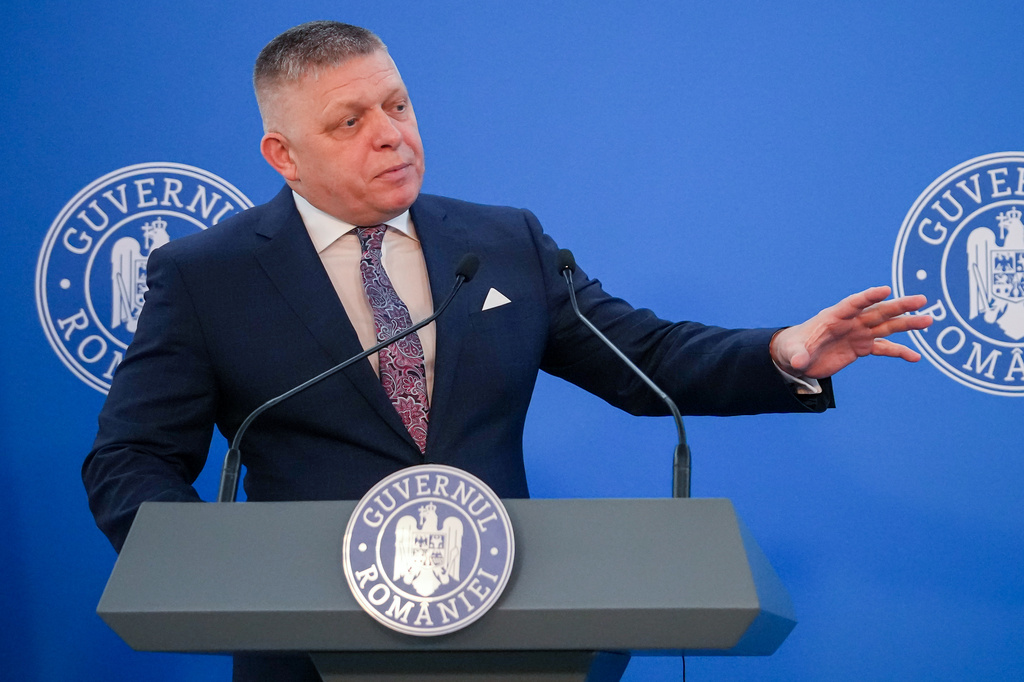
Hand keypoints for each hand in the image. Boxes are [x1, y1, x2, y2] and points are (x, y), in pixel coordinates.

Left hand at [770, 286, 932, 378]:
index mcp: (834, 316)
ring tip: (929, 321)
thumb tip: (798, 362)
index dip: (868, 297)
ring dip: (907, 324)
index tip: (886, 290)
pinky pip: (884, 348)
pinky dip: (899, 352)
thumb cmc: (793, 348)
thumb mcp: (793, 352)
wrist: (798, 357)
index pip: (853, 303)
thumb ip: (797, 355)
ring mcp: (858, 333)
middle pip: (878, 311)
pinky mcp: (862, 347)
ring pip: (887, 326)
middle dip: (899, 306)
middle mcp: (851, 322)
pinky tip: (915, 357)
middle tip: (922, 299)